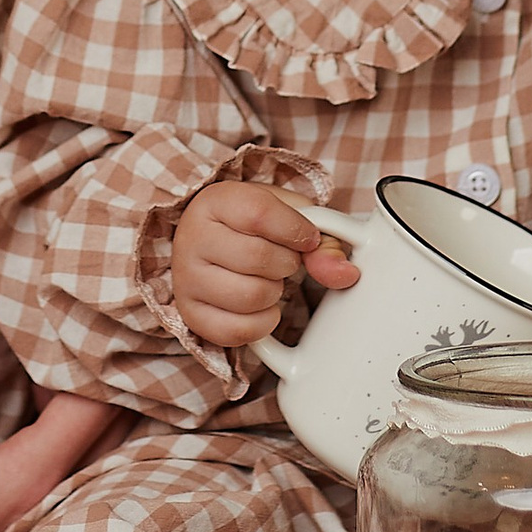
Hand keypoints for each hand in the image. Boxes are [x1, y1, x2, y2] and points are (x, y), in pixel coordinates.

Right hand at [0, 294, 117, 531]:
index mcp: (25, 483)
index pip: (93, 402)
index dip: (90, 345)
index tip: (70, 296)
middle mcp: (51, 502)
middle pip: (110, 420)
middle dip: (100, 361)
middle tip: (77, 303)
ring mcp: (44, 514)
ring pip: (96, 440)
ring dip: (87, 386)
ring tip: (64, 328)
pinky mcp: (26, 515)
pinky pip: (71, 454)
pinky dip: (69, 412)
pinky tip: (43, 376)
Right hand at [169, 183, 360, 349]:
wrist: (217, 245)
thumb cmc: (257, 226)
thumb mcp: (290, 216)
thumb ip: (323, 240)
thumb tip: (345, 274)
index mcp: (215, 201)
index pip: (261, 213)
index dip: (296, 230)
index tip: (306, 238)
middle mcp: (191, 238)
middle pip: (258, 258)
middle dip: (287, 263)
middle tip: (283, 260)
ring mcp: (186, 279)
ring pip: (251, 296)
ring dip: (275, 292)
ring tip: (268, 280)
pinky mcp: (192, 315)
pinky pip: (240, 331)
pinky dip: (264, 322)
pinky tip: (261, 306)